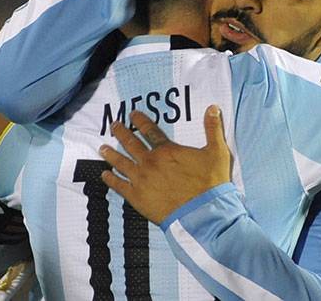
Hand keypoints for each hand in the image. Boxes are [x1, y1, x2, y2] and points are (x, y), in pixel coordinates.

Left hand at [99, 106, 230, 222]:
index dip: (140, 120)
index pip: (150, 131)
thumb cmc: (211, 183)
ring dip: (111, 154)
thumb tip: (213, 107)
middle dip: (121, 132)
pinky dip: (110, 179)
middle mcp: (150, 162)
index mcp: (167, 151)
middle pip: (131, 144)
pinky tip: (104, 175)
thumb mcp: (217, 152)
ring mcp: (141, 180)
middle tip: (114, 125)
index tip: (132, 114)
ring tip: (103, 148)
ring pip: (121, 163)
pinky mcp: (137, 197)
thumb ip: (213, 128)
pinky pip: (119, 186)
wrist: (202, 213)